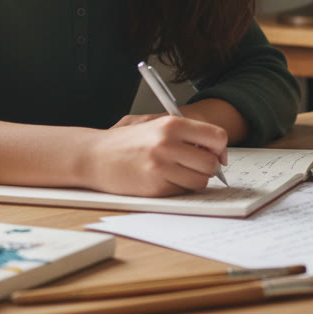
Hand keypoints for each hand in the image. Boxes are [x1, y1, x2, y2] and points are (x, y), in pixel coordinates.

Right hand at [86, 116, 227, 195]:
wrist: (92, 156)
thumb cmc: (124, 140)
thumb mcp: (152, 121)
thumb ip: (183, 129)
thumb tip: (216, 144)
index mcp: (171, 124)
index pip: (217, 137)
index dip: (220, 148)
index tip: (216, 153)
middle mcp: (168, 145)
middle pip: (211, 164)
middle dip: (209, 167)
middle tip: (196, 164)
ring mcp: (161, 169)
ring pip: (200, 181)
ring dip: (194, 179)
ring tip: (178, 171)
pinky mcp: (154, 189)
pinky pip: (182, 192)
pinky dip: (178, 188)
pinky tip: (162, 179)